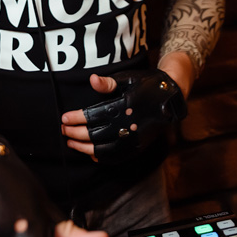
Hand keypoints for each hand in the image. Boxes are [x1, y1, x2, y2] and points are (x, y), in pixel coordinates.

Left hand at [60, 71, 186, 161]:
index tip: (64, 119)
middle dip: (76, 134)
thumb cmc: (148, 84)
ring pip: (104, 149)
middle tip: (63, 130)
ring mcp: (134, 138)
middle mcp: (129, 125)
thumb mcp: (128, 79)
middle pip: (95, 134)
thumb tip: (91, 80)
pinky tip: (91, 154)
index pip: (94, 116)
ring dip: (84, 148)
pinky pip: (116, 157)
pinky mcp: (138, 147)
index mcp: (125, 106)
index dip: (76, 118)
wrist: (173, 98)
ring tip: (71, 143)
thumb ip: (108, 83)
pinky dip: (101, 158)